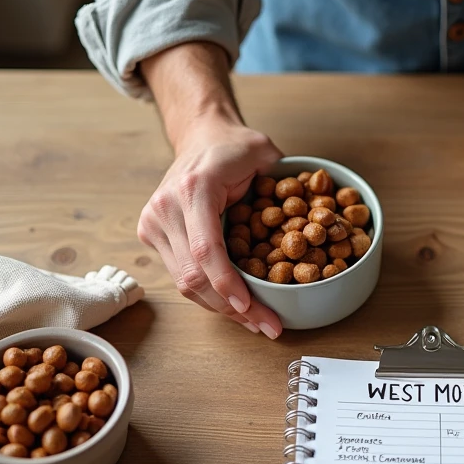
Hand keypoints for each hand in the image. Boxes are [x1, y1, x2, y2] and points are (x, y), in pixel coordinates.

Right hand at [137, 116, 284, 336]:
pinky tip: (238, 306)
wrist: (200, 136)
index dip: (227, 283)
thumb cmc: (234, 146)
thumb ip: (284, 180)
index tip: (250, 306)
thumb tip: (310, 213)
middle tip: (267, 327)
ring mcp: (154, 224)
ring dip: (222, 308)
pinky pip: (182, 277)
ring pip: (185, 283)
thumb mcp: (264, 152)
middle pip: (194, 275)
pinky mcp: (153, 237)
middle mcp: (165, 208)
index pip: (205, 248)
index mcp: (193, 188)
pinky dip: (210, 295)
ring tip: (256, 323)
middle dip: (232, 307)